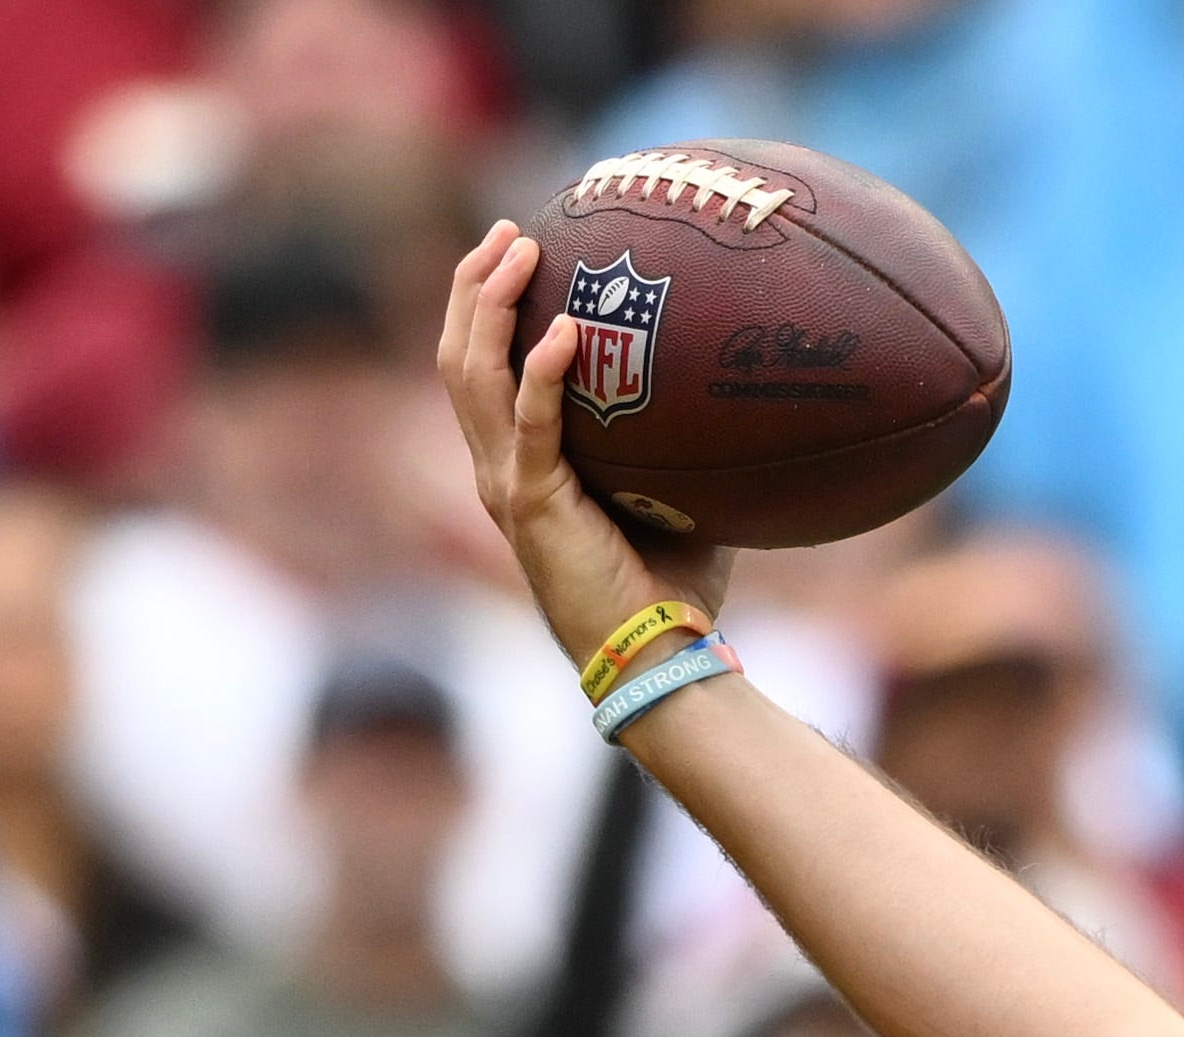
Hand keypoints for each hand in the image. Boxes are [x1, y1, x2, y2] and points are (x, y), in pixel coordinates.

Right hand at [434, 226, 719, 671]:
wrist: (660, 657)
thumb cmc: (675, 585)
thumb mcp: (676, 492)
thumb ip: (677, 437)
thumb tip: (725, 376)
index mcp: (518, 466)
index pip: (479, 372)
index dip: (484, 307)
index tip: (516, 250)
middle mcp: (496, 470)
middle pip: (458, 357)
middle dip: (475, 286)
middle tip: (509, 230)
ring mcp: (505, 487)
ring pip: (472, 377)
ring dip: (491, 306)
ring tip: (520, 250)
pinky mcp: (531, 507)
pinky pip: (529, 426)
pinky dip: (540, 373)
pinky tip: (567, 328)